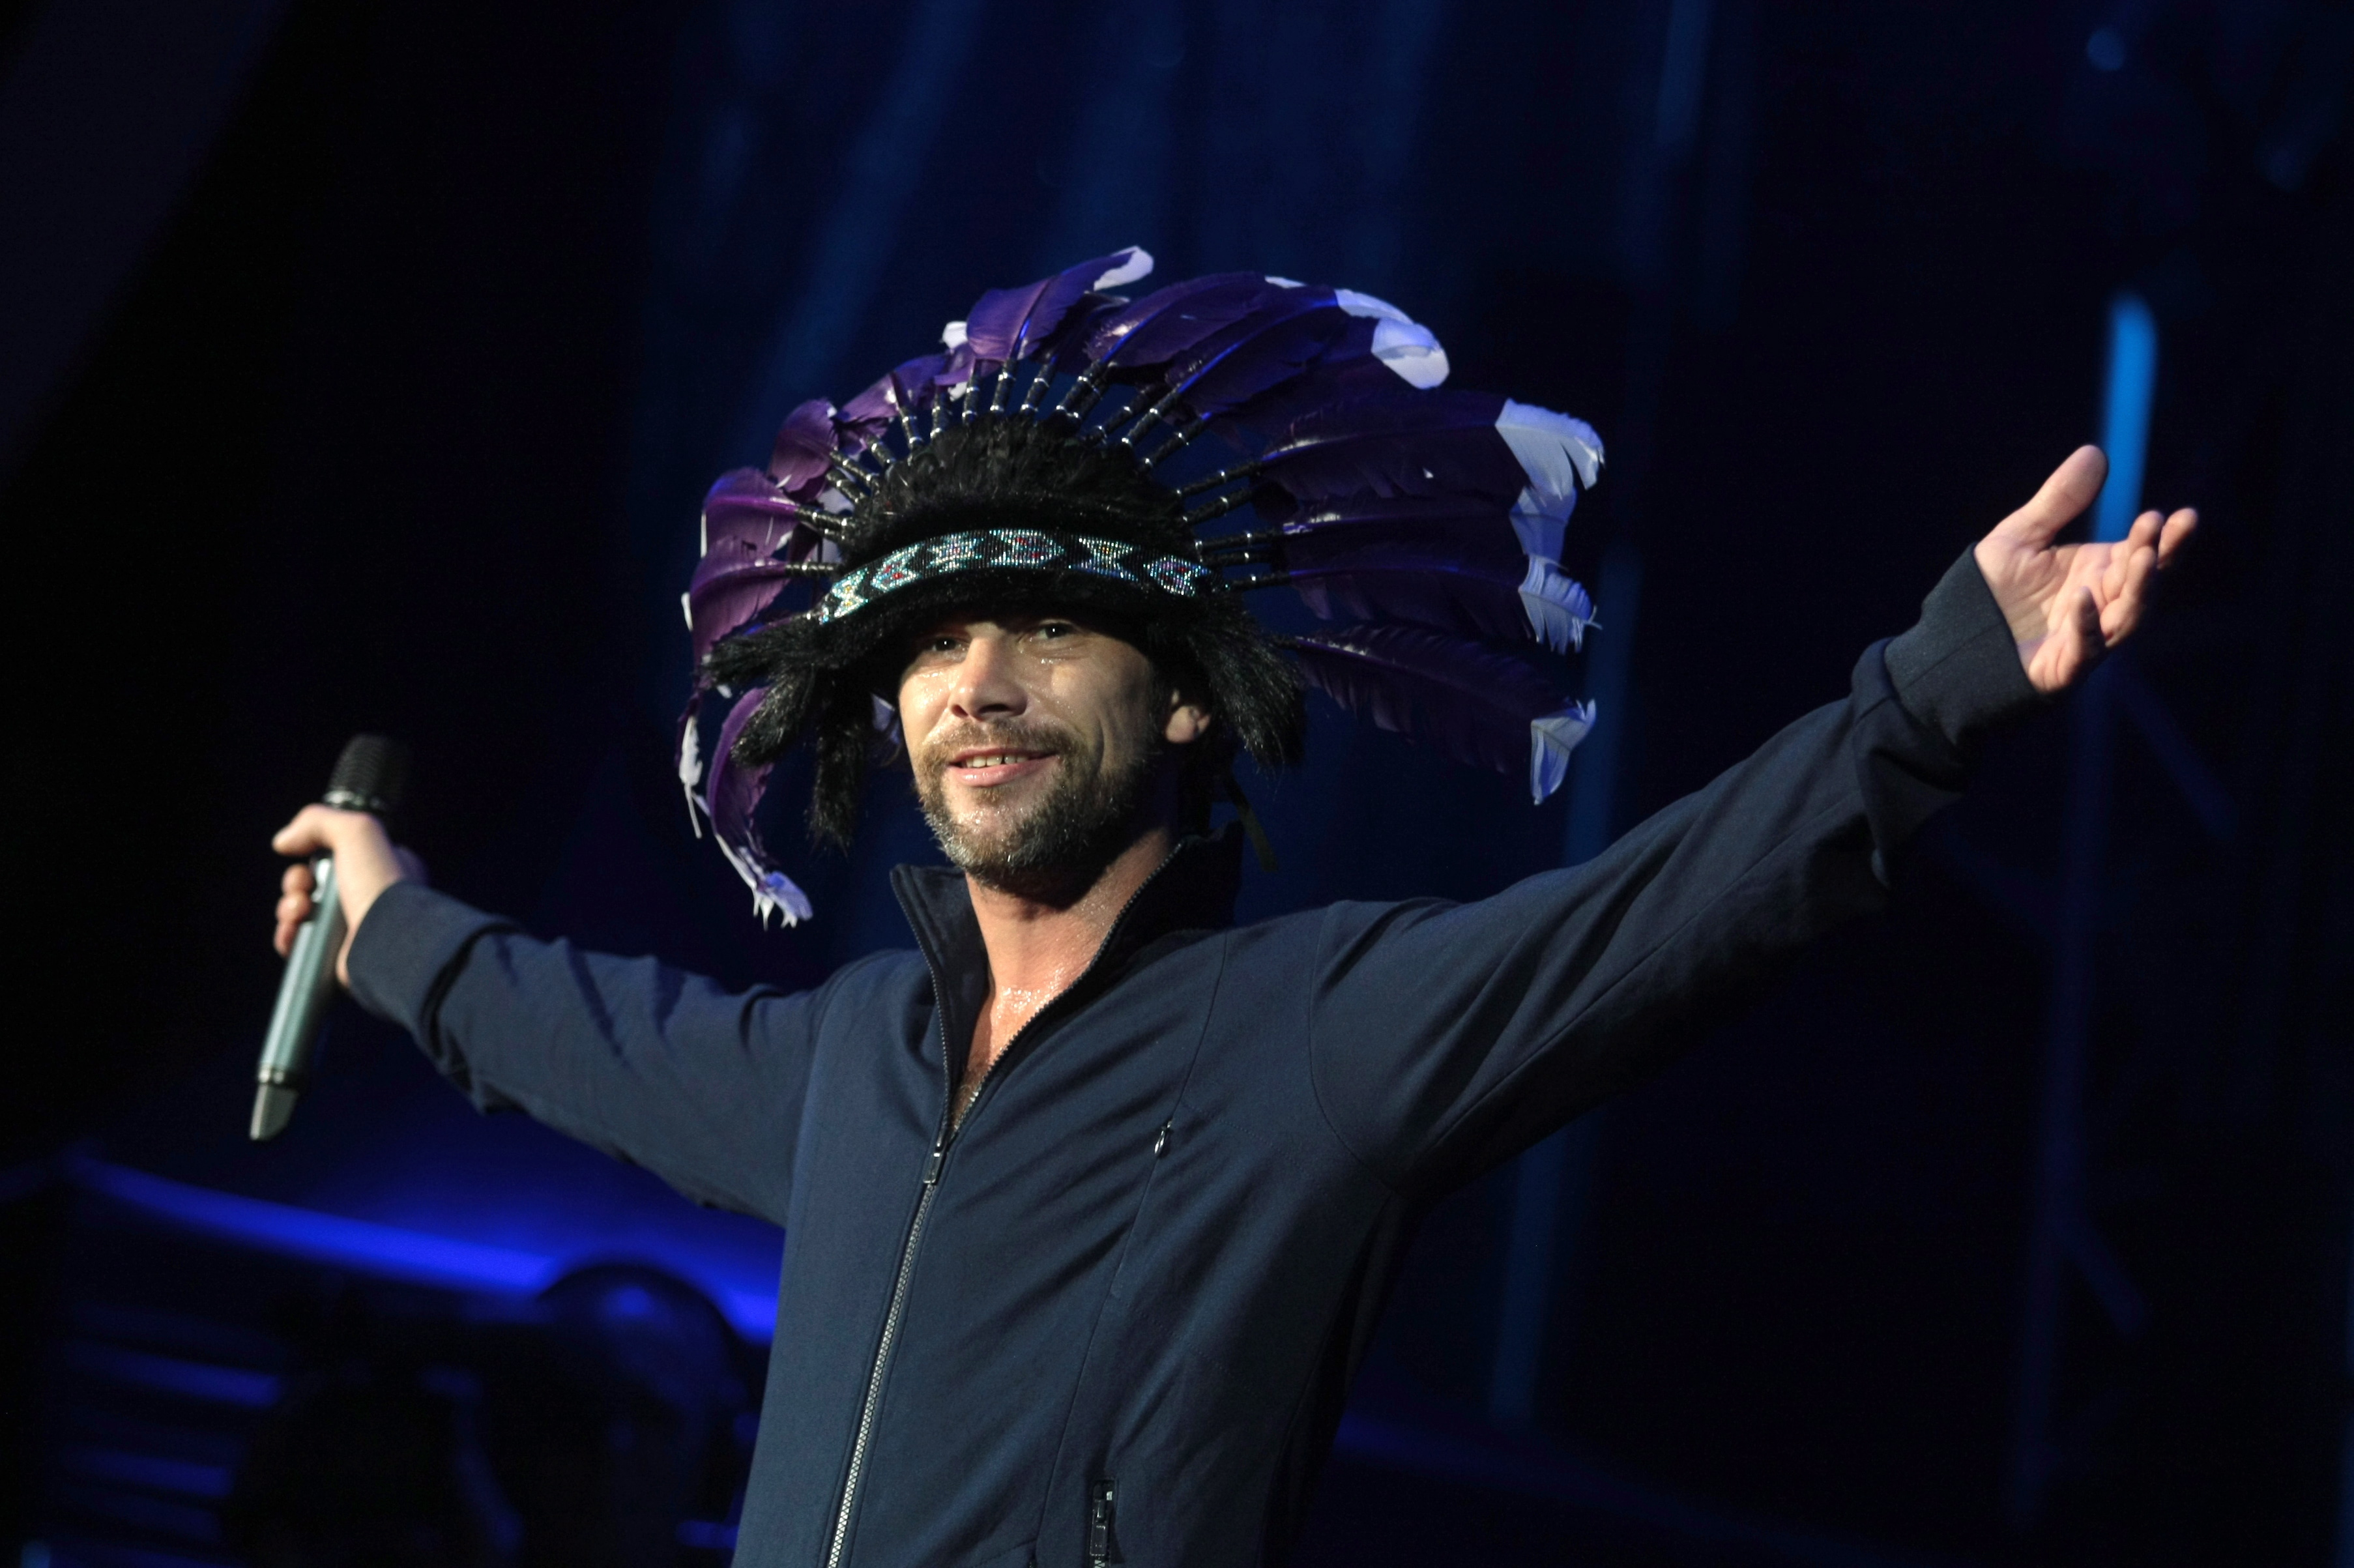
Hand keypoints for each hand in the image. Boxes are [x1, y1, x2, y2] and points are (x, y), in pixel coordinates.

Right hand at [272, 807, 426, 986]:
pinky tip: (293, 932)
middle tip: (303, 888)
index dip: (314, 853)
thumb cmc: (382, 886)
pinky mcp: (335, 956)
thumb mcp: (357, 832)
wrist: (388, 943)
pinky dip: (288, 936)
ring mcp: (352, 928)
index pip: (337, 854)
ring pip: (301, 913)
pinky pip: (299, 943)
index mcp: (381, 866)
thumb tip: (285, 840)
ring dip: (288, 908)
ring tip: (299, 911)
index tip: (306, 854)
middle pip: (313, 883)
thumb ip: (320, 821)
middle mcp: (367, 897)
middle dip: (295, 882)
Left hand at [1974, 445, 2196, 693]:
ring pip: (2125, 619)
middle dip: (2156, 556)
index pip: (2141, 553)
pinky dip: (2088, 626)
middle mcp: (2099, 605)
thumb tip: (2096, 452)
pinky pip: (2084, 650)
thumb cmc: (1990, 592)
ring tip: (2144, 557)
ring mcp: (2084, 639)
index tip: (2178, 514)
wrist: (1952, 641)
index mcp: (2098, 573)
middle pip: (2142, 583)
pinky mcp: (2061, 669)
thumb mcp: (2021, 537)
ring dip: (2138, 590)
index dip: (2162, 536)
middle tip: (2162, 528)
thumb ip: (2058, 501)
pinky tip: (2085, 597)